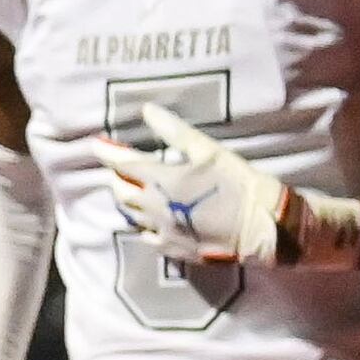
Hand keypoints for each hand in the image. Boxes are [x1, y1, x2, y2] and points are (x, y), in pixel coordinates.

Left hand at [84, 104, 359, 269]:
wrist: (263, 227)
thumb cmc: (238, 183)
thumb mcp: (208, 151)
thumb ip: (174, 131)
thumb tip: (147, 110)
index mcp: (162, 181)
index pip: (122, 164)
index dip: (107, 152)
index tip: (96, 143)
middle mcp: (156, 209)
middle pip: (121, 192)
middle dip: (116, 177)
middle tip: (119, 166)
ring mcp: (163, 232)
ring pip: (131, 216)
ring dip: (127, 201)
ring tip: (132, 190)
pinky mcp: (174, 249)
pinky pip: (148, 237)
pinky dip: (144, 224)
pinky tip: (151, 219)